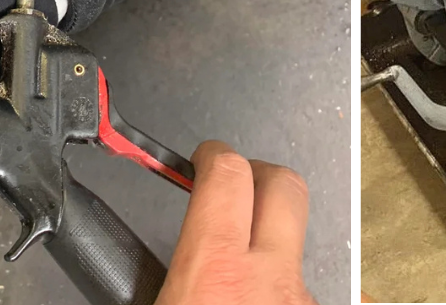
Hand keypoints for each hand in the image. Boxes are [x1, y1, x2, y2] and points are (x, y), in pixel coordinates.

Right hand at [157, 141, 315, 304]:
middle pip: (284, 183)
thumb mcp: (159, 304)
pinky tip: (253, 291)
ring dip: (269, 230)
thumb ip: (158, 270)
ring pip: (295, 235)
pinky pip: (298, 274)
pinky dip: (275, 273)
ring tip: (238, 246)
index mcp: (216, 271)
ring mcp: (300, 294)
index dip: (214, 156)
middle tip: (229, 187)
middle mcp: (269, 276)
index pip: (228, 175)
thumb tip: (145, 251)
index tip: (204, 159)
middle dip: (257, 173)